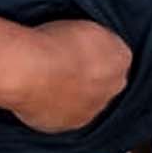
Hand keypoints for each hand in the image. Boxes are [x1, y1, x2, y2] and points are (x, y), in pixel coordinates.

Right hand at [1, 20, 131, 132]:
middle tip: (62, 70)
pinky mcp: (69, 125)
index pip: (114, 56)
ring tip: (46, 84)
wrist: (29, 71)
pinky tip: (38, 98)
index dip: (93, 54)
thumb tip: (87, 48)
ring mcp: (93, 108)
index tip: (76, 52)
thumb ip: (94, 42)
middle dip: (89, 78)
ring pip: (86, 102)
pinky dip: (53, 110)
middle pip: (105, 82)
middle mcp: (114, 86)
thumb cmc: (52, 43)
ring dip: (72, 96)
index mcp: (121, 57)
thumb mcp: (83, 27)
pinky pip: (64, 117)